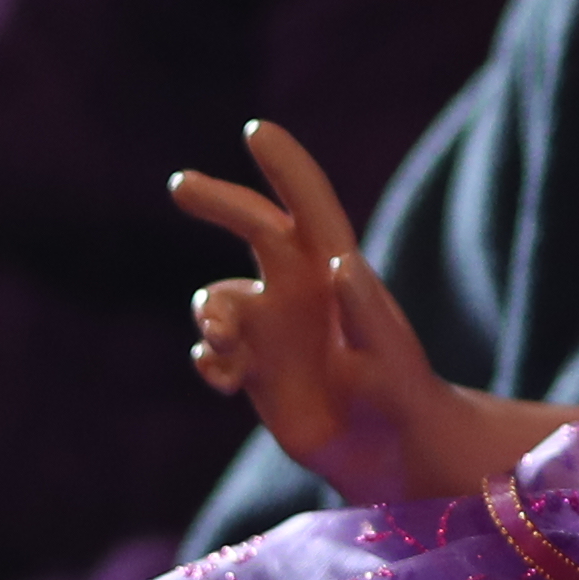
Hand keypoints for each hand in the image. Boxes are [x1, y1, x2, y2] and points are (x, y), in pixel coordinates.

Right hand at [171, 121, 477, 500]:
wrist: (385, 450)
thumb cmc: (397, 400)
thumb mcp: (388, 358)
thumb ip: (367, 313)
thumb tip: (341, 264)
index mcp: (337, 273)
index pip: (309, 206)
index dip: (285, 166)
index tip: (255, 130)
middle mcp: (301, 289)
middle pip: (253, 227)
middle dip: (220, 201)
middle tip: (180, 185)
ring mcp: (274, 327)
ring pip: (217, 296)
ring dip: (208, 312)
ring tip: (221, 343)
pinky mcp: (256, 367)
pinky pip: (212, 350)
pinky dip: (207, 361)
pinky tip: (226, 382)